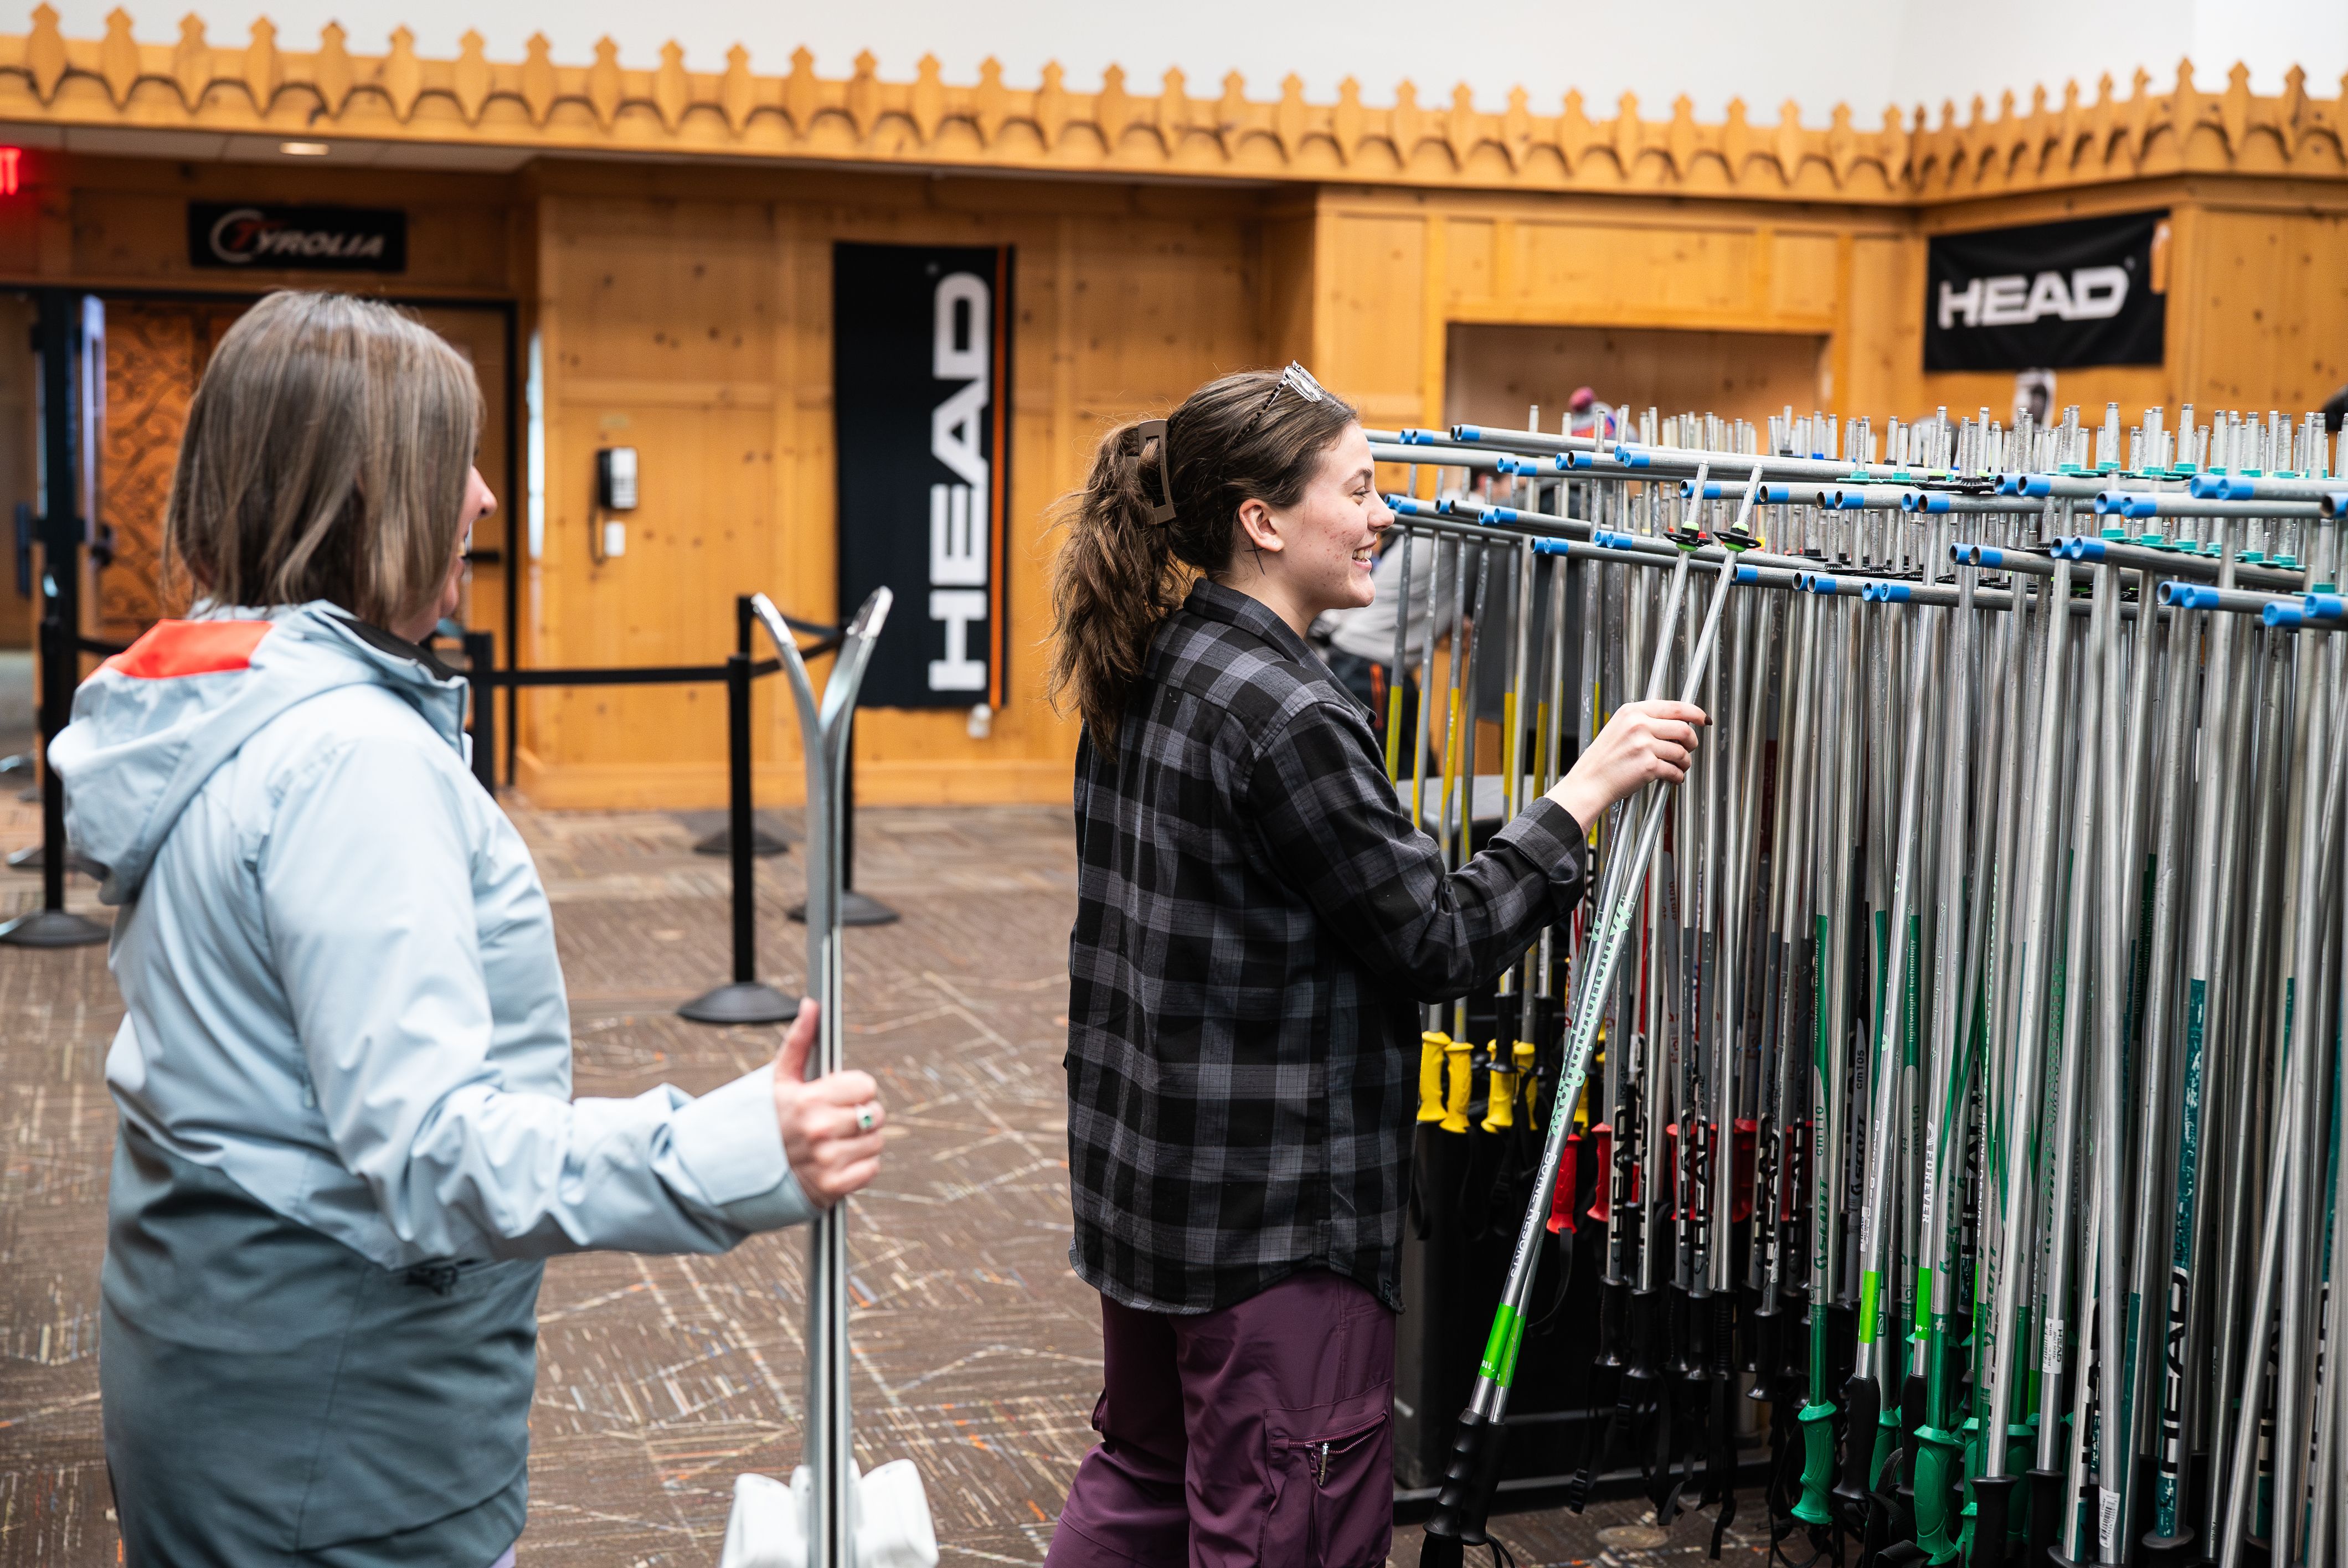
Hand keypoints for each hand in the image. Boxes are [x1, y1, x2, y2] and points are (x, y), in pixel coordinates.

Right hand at [771, 1001, 885, 1207]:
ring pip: (876, 1141)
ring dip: (861, 1141)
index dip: (855, 1090)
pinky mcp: (833, 1187)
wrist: (741, 1171)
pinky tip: (837, 1161)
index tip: (839, 1097)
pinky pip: (871, 1168)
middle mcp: (820, 1130)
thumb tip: (812, 1005)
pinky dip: (859, 1166)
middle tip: (836, 1120)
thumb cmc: (766, 1121)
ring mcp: (827, 1161)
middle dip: (860, 1115)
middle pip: (876, 1114)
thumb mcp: (779, 1079)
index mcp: (809, 1100)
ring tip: (835, 1141)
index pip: (867, 1086)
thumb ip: (800, 1040)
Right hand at [1546, 699, 1706, 828]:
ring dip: (1685, 762)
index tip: (1703, 718)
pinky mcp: (1648, 766)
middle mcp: (1638, 725)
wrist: (1589, 782)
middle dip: (1692, 741)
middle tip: (1689, 748)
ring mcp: (1643, 745)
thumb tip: (1677, 722)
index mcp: (1632, 711)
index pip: (1674, 706)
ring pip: (1682, 752)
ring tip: (1678, 766)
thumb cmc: (1604, 759)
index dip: (1695, 712)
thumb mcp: (1620, 728)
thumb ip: (1645, 721)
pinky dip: (1678, 776)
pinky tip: (1672, 778)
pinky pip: (1675, 770)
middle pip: (1683, 729)